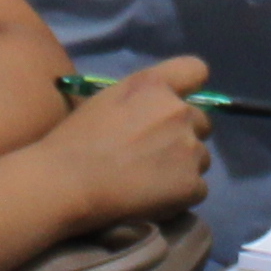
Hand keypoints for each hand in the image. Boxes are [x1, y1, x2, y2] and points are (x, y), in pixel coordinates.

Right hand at [37, 58, 217, 221]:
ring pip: (201, 158)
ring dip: (183, 168)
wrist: (68, 183)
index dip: (190, 88)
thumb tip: (156, 112)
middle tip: (155, 154)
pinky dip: (181, 196)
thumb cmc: (76, 141)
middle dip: (185, 136)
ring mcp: (189, 148)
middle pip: (202, 122)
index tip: (177, 105)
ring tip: (150, 181)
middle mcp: (179, 111)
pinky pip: (197, 189)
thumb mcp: (107, 100)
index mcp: (155, 85)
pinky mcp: (191, 184)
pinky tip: (154, 200)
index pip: (196, 70)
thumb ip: (142, 98)